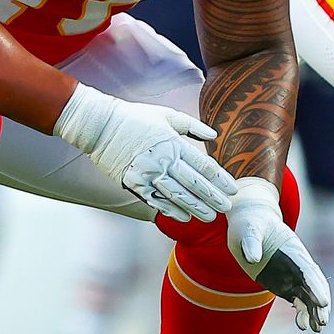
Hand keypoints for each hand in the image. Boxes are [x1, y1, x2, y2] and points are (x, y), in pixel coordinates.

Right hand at [56, 86, 237, 221]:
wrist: (100, 125)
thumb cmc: (135, 117)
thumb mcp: (166, 115)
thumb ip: (192, 126)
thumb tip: (214, 136)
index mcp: (173, 143)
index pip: (203, 166)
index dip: (220, 179)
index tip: (232, 189)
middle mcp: (163, 160)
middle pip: (194, 184)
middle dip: (213, 198)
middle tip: (227, 208)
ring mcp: (148, 173)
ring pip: (178, 196)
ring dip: (196, 208)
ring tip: (211, 217)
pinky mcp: (134, 183)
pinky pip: (156, 200)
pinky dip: (171, 210)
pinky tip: (185, 217)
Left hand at [226, 178, 330, 330]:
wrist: (249, 224)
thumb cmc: (249, 223)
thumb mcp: (247, 229)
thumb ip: (251, 241)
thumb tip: (254, 258)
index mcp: (292, 248)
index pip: (307, 269)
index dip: (316, 286)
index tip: (323, 301)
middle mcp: (297, 263)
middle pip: (314, 284)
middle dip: (320, 302)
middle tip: (322, 320)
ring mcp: (293, 275)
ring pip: (310, 295)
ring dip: (315, 311)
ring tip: (317, 328)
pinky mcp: (286, 284)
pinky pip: (299, 300)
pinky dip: (303, 312)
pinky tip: (303, 324)